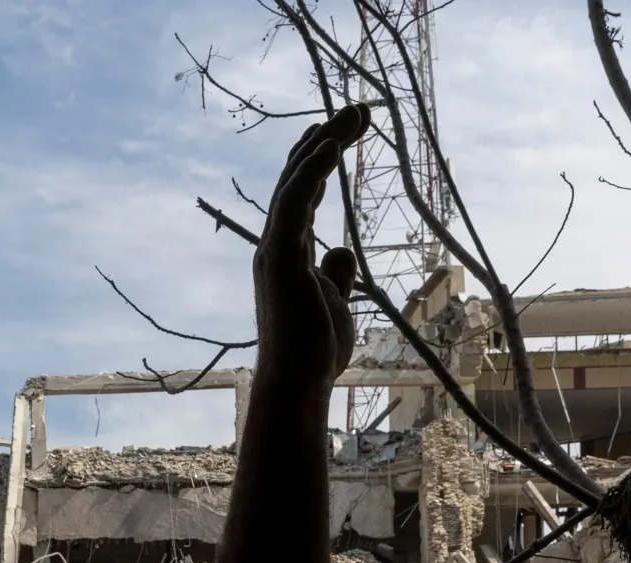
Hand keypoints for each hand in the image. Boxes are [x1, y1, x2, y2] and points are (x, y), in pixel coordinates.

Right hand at [254, 105, 368, 395]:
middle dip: (325, 141)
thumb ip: (335, 275)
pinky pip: (294, 202)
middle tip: (356, 110)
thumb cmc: (314, 353)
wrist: (297, 384)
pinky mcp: (279, 257)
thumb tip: (343, 250)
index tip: (338, 133)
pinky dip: (311, 171)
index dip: (318, 162)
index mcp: (286, 254)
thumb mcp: (334, 303)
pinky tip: (331, 146)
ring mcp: (274, 249)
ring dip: (324, 144)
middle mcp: (274, 245)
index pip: (300, 197)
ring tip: (354, 114)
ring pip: (295, 182)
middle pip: (297, 179)